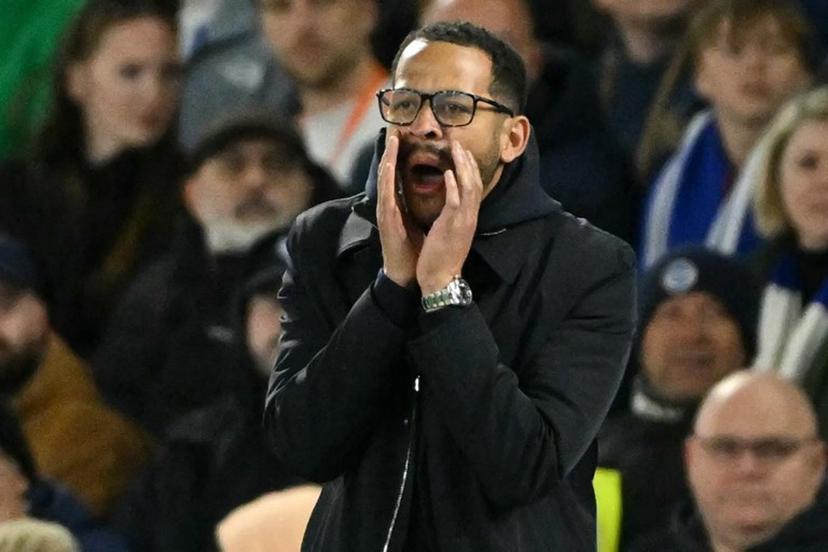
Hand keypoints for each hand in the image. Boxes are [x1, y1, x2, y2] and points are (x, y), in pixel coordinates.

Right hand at [377, 130, 422, 287]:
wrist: (406, 273)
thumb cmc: (412, 249)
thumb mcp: (417, 222)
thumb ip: (417, 206)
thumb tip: (427, 192)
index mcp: (398, 205)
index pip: (397, 176)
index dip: (399, 157)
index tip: (404, 138)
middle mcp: (389, 206)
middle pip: (388, 173)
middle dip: (390, 152)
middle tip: (394, 131)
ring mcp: (385, 212)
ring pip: (385, 180)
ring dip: (386, 160)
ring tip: (390, 141)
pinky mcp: (386, 221)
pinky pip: (386, 196)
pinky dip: (386, 180)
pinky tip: (388, 166)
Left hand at [417, 140, 481, 293]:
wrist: (441, 279)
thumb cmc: (443, 257)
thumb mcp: (452, 232)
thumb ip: (454, 216)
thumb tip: (451, 203)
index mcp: (469, 217)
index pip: (474, 187)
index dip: (470, 168)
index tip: (463, 152)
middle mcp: (470, 216)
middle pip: (475, 182)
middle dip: (468, 161)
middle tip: (460, 142)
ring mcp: (463, 221)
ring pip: (469, 188)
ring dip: (463, 166)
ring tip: (456, 148)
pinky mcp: (452, 227)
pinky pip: (455, 202)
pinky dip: (454, 186)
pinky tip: (449, 172)